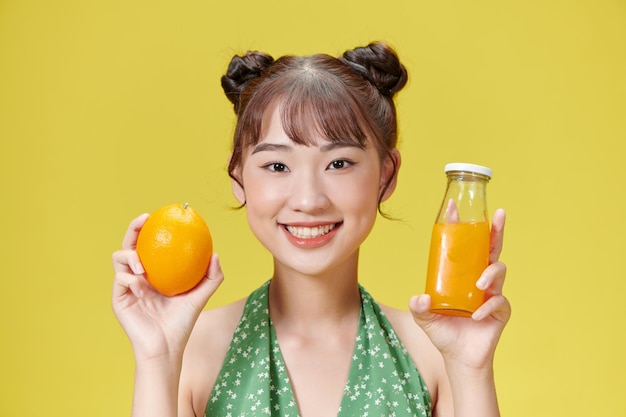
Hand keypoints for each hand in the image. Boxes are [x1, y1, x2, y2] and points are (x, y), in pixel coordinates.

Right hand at [112, 214, 223, 361]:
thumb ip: (212, 277)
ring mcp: (126, 287)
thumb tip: (215, 254)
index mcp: (154, 273)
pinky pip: (120, 279)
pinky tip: (142, 283)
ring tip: (143, 265)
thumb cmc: (182, 322)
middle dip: (133, 228)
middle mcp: (138, 276)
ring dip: (130, 255)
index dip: (149, 229)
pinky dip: (130, 278)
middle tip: (143, 220)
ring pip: (118, 258)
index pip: (148, 245)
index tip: (157, 215)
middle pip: (129, 244)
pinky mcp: (119, 298)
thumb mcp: (201, 296)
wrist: (167, 346)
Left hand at [410, 209, 510, 368]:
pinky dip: (488, 307)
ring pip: (498, 270)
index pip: (463, 245)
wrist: (458, 358)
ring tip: (479, 285)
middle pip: (491, 248)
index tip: (454, 208)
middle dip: (496, 230)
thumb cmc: (443, 332)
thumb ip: (418, 307)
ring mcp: (491, 293)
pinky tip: (477, 315)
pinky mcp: (500, 310)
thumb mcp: (424, 317)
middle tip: (499, 214)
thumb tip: (420, 297)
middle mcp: (478, 278)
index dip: (460, 226)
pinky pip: (498, 302)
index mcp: (461, 274)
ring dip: (490, 274)